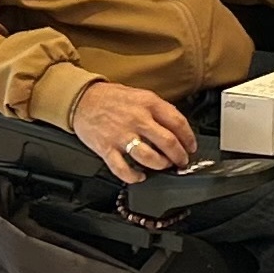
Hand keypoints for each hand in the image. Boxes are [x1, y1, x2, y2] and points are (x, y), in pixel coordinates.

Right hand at [70, 80, 200, 180]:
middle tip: (182, 161)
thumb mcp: (140, 95)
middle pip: (168, 142)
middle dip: (179, 156)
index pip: (178, 122)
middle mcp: (137, 119)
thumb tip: (176, 127)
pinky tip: (140, 176)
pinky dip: (134, 176)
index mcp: (148, 104)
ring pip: (149, 157)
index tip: (191, 146)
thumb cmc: (111, 98)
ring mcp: (121, 135)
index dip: (189, 138)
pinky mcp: (106, 148)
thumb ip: (158, 109)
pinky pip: (122, 168)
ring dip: (161, 165)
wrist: (82, 100)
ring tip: (164, 166)